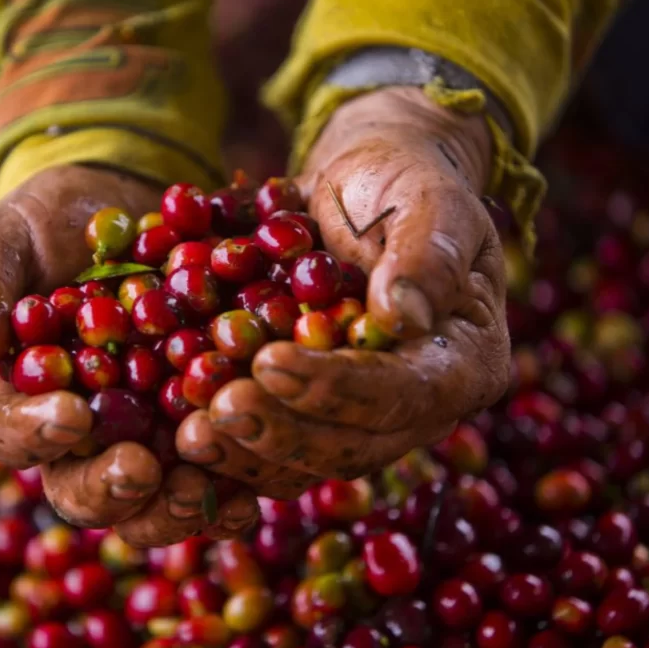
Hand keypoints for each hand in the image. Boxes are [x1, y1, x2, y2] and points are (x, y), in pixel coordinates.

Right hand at [0, 165, 257, 544]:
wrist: (120, 210)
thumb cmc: (44, 229)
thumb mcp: (1, 238)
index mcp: (13, 397)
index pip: (6, 430)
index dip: (33, 434)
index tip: (72, 415)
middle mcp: (75, 433)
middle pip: (80, 488)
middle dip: (111, 490)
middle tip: (141, 470)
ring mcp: (139, 434)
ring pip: (149, 498)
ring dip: (174, 504)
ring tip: (202, 487)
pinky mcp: (195, 421)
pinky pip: (212, 468)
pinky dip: (232, 484)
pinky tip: (254, 490)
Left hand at [176, 87, 510, 496]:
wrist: (362, 190)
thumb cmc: (401, 184)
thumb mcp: (428, 199)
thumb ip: (425, 253)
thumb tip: (403, 316)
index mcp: (464, 360)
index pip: (406, 393)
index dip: (338, 387)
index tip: (270, 361)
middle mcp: (419, 407)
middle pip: (355, 446)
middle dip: (283, 431)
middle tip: (219, 407)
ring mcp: (364, 420)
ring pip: (308, 463)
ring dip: (247, 454)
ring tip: (191, 433)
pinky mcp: (315, 417)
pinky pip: (274, 450)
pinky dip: (231, 446)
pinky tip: (184, 430)